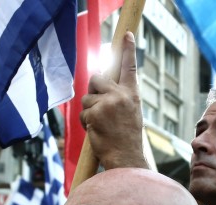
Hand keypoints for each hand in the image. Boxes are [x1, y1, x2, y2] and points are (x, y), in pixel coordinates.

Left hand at [80, 31, 149, 170]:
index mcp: (132, 95)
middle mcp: (121, 96)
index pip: (130, 68)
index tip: (126, 35)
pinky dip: (86, 123)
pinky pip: (83, 113)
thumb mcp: (130, 113)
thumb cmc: (127, 138)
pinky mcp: (95, 113)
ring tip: (101, 125)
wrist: (126, 158)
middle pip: (96, 79)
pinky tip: (97, 131)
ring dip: (89, 112)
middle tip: (99, 105)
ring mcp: (107, 104)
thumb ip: (119, 97)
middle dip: (93, 90)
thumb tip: (100, 84)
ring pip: (87, 99)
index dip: (128, 50)